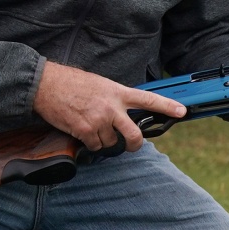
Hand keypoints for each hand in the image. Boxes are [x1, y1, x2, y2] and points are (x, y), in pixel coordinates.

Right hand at [34, 60, 184, 151]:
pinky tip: (83, 133)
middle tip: (132, 145)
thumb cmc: (72, 83)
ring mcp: (98, 120)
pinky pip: (95, 146)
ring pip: (111, 143)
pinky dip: (90, 144)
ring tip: (93, 129)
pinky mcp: (84, 130)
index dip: (166, 106)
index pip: (148, 99)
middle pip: (134, 135)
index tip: (182, 111)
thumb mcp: (101, 85)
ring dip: (105, 142)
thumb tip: (124, 112)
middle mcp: (112, 107)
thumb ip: (116, 98)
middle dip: (135, 144)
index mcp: (118, 92)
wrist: (47, 85)